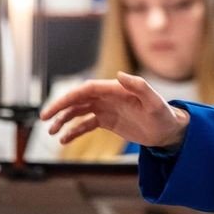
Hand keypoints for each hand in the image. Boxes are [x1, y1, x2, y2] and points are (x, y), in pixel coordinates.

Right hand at [40, 72, 189, 147]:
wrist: (169, 131)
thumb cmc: (164, 114)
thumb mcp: (154, 101)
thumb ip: (139, 86)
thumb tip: (119, 74)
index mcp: (115, 89)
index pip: (86, 90)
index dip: (68, 97)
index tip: (54, 108)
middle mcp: (107, 97)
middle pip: (77, 100)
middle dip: (59, 108)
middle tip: (44, 119)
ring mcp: (106, 109)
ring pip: (79, 112)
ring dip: (64, 120)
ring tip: (53, 133)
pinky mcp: (108, 121)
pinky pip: (86, 124)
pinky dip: (74, 131)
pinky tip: (65, 139)